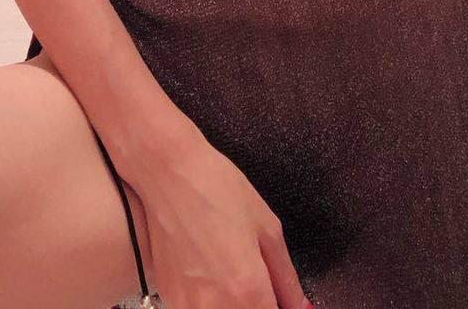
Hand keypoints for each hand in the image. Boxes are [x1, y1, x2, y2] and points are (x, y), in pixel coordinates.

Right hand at [133, 131, 310, 307]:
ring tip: (230, 275)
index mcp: (248, 290)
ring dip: (232, 304)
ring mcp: (188, 306)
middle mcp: (216, 306)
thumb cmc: (217, 188)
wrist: (168, 172)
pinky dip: (209, 301)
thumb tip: (299, 306)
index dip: (281, 308)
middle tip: (259, 285)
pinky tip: (209, 274)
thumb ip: (286, 277)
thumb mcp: (266, 226)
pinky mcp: (168, 298)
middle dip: (256, 305)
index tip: (279, 298)